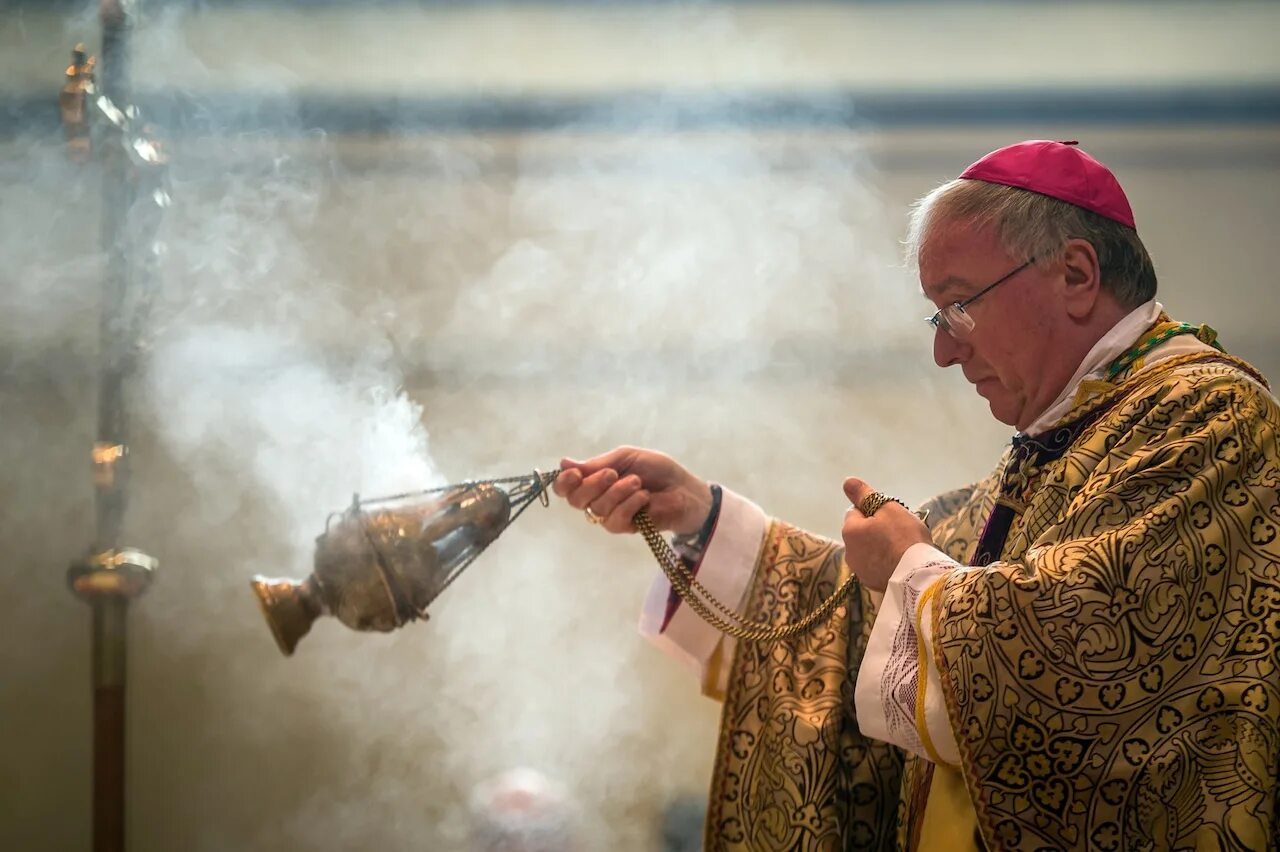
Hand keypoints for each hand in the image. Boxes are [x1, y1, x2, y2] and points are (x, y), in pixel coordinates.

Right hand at [554, 447, 712, 534]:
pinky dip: (628, 504)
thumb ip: (596, 463)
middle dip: (592, 484)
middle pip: (575, 500)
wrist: (684, 487)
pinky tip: (643, 497)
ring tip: (637, 482)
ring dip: (617, 492)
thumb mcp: (625, 458)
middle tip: (612, 473)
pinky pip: (615, 520)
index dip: (564, 482)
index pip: (566, 488)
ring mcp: (610, 516)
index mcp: (594, 481)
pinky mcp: (626, 528)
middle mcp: (597, 500)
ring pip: (596, 509)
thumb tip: (563, 463)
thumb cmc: (656, 470)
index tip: (575, 473)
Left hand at [841, 477, 931, 592]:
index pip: (857, 511)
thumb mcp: (887, 508)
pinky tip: (902, 563)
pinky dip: (886, 563)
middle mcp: (849, 552)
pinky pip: (877, 566)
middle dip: (877, 529)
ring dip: (881, 547)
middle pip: (862, 532)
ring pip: (869, 550)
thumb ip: (865, 495)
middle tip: (901, 532)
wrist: (918, 577)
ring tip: (903, 549)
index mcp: (849, 531)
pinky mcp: (872, 584)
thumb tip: (847, 481)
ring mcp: (859, 571)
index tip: (893, 516)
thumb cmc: (904, 538)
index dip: (875, 510)